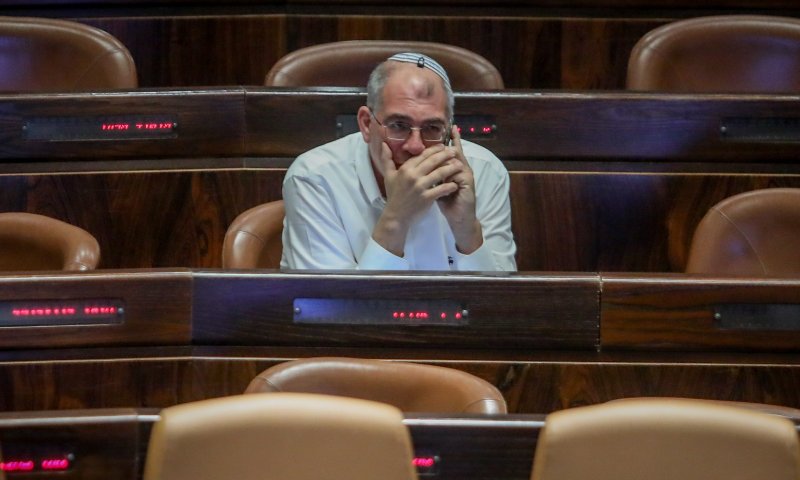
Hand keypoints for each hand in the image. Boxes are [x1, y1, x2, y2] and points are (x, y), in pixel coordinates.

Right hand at [372, 142, 462, 256]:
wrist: (396, 216)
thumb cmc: (393, 195)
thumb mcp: (388, 176)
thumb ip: (386, 159)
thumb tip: (384, 144)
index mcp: (405, 169)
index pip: (422, 155)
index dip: (434, 149)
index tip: (443, 145)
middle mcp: (413, 176)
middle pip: (433, 161)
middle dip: (446, 155)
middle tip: (455, 151)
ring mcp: (420, 187)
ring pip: (439, 173)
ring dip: (451, 168)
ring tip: (460, 165)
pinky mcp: (426, 198)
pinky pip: (441, 189)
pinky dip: (449, 186)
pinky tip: (456, 184)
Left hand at [437, 125, 482, 253]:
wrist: (459, 218)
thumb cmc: (448, 203)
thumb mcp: (438, 187)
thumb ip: (433, 175)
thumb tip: (422, 166)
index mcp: (455, 170)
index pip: (451, 153)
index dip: (451, 142)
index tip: (450, 129)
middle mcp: (462, 170)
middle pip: (457, 152)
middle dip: (455, 141)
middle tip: (452, 127)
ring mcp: (466, 176)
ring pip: (458, 160)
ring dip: (452, 152)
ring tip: (450, 139)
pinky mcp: (467, 183)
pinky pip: (459, 172)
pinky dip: (453, 167)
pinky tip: (447, 162)